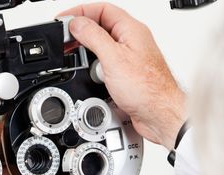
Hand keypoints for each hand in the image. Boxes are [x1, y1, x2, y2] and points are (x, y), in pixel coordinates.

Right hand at [59, 3, 185, 149]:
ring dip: (88, 50)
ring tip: (75, 55)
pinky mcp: (127, 75)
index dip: (81, 12)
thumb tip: (77, 24)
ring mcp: (130, 58)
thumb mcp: (113, 59)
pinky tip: (90, 73)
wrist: (159, 115)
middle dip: (82, 31)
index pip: (102, 10)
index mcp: (131, 30)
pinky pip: (106, 64)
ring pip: (103, 46)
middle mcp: (132, 42)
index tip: (64, 20)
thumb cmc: (148, 89)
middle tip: (66, 39)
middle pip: (102, 26)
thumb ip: (94, 37)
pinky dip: (95, 67)